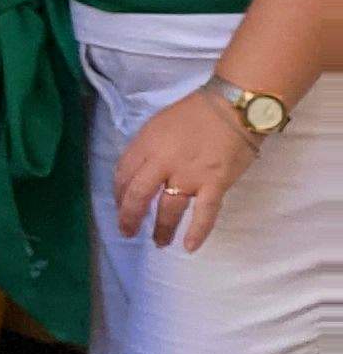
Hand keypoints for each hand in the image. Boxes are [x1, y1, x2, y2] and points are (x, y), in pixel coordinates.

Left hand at [110, 88, 262, 250]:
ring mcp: (189, 175)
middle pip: (138, 195)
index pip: (123, 174)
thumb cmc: (196, 112)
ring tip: (158, 242)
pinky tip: (189, 247)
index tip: (120, 204)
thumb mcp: (159, 124)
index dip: (119, 193)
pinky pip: (204, 212)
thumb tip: (141, 171)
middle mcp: (163, 162)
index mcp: (146, 144)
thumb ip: (148, 148)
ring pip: (168, 208)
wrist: (234, 107)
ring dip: (161, 228)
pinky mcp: (215, 183)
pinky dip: (197, 231)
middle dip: (129, 217)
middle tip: (127, 231)